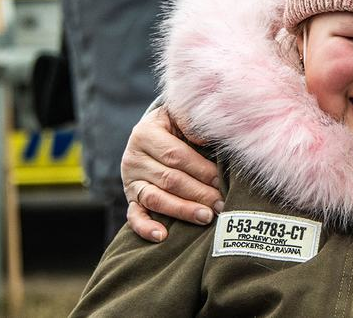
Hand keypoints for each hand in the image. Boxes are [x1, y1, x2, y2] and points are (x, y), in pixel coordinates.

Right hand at [121, 105, 222, 241]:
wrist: (158, 131)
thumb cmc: (179, 126)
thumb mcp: (183, 117)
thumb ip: (193, 124)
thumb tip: (206, 138)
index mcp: (146, 133)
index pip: (175, 156)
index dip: (201, 170)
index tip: (222, 182)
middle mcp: (133, 158)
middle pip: (169, 180)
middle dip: (198, 193)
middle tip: (221, 204)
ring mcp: (130, 180)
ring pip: (155, 199)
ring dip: (182, 210)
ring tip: (206, 217)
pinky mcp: (131, 198)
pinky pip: (134, 216)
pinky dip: (145, 227)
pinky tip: (161, 236)